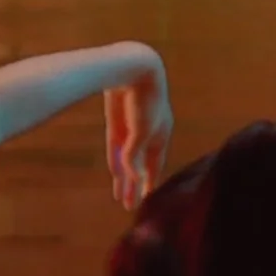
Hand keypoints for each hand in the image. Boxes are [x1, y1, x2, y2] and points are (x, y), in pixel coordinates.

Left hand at [103, 53, 172, 210]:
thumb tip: (132, 175)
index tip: (147, 200)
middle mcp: (148, 135)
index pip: (156, 166)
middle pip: (140, 166)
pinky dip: (115, 161)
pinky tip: (114, 175)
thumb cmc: (145, 100)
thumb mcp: (142, 131)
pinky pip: (116, 148)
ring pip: (127, 159)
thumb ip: (135, 155)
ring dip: (124, 178)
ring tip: (120, 197)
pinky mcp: (117, 123)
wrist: (134, 68)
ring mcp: (131, 130)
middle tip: (130, 207)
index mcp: (161, 136)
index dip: (150, 182)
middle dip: (135, 186)